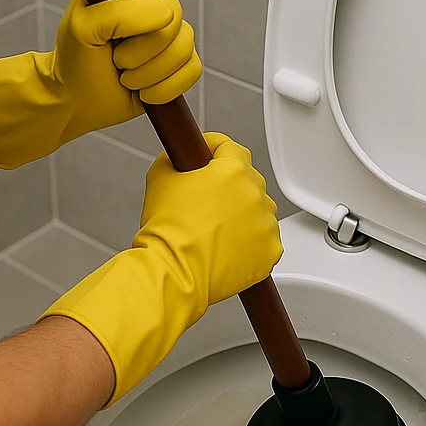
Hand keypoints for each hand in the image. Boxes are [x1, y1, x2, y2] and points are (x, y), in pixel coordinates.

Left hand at [0, 0, 200, 169]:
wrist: (77, 101)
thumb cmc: (76, 61)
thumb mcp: (85, 29)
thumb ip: (120, 12)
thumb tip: (167, 15)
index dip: (142, 4)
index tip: (119, 31)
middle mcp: (149, 4)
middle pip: (173, 16)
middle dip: (144, 50)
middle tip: (117, 60)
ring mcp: (167, 35)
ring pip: (185, 46)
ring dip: (152, 73)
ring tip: (126, 79)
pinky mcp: (178, 64)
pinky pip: (193, 70)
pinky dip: (168, 88)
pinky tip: (145, 94)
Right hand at [41, 133, 282, 404]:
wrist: (167, 278)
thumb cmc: (159, 232)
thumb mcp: (160, 179)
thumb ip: (175, 163)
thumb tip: (177, 159)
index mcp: (231, 169)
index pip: (229, 146)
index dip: (212, 152)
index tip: (203, 159)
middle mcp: (255, 196)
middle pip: (245, 181)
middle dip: (224, 188)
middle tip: (200, 202)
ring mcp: (264, 228)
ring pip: (255, 213)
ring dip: (236, 218)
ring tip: (208, 233)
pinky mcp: (266, 258)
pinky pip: (260, 244)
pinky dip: (245, 246)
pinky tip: (223, 252)